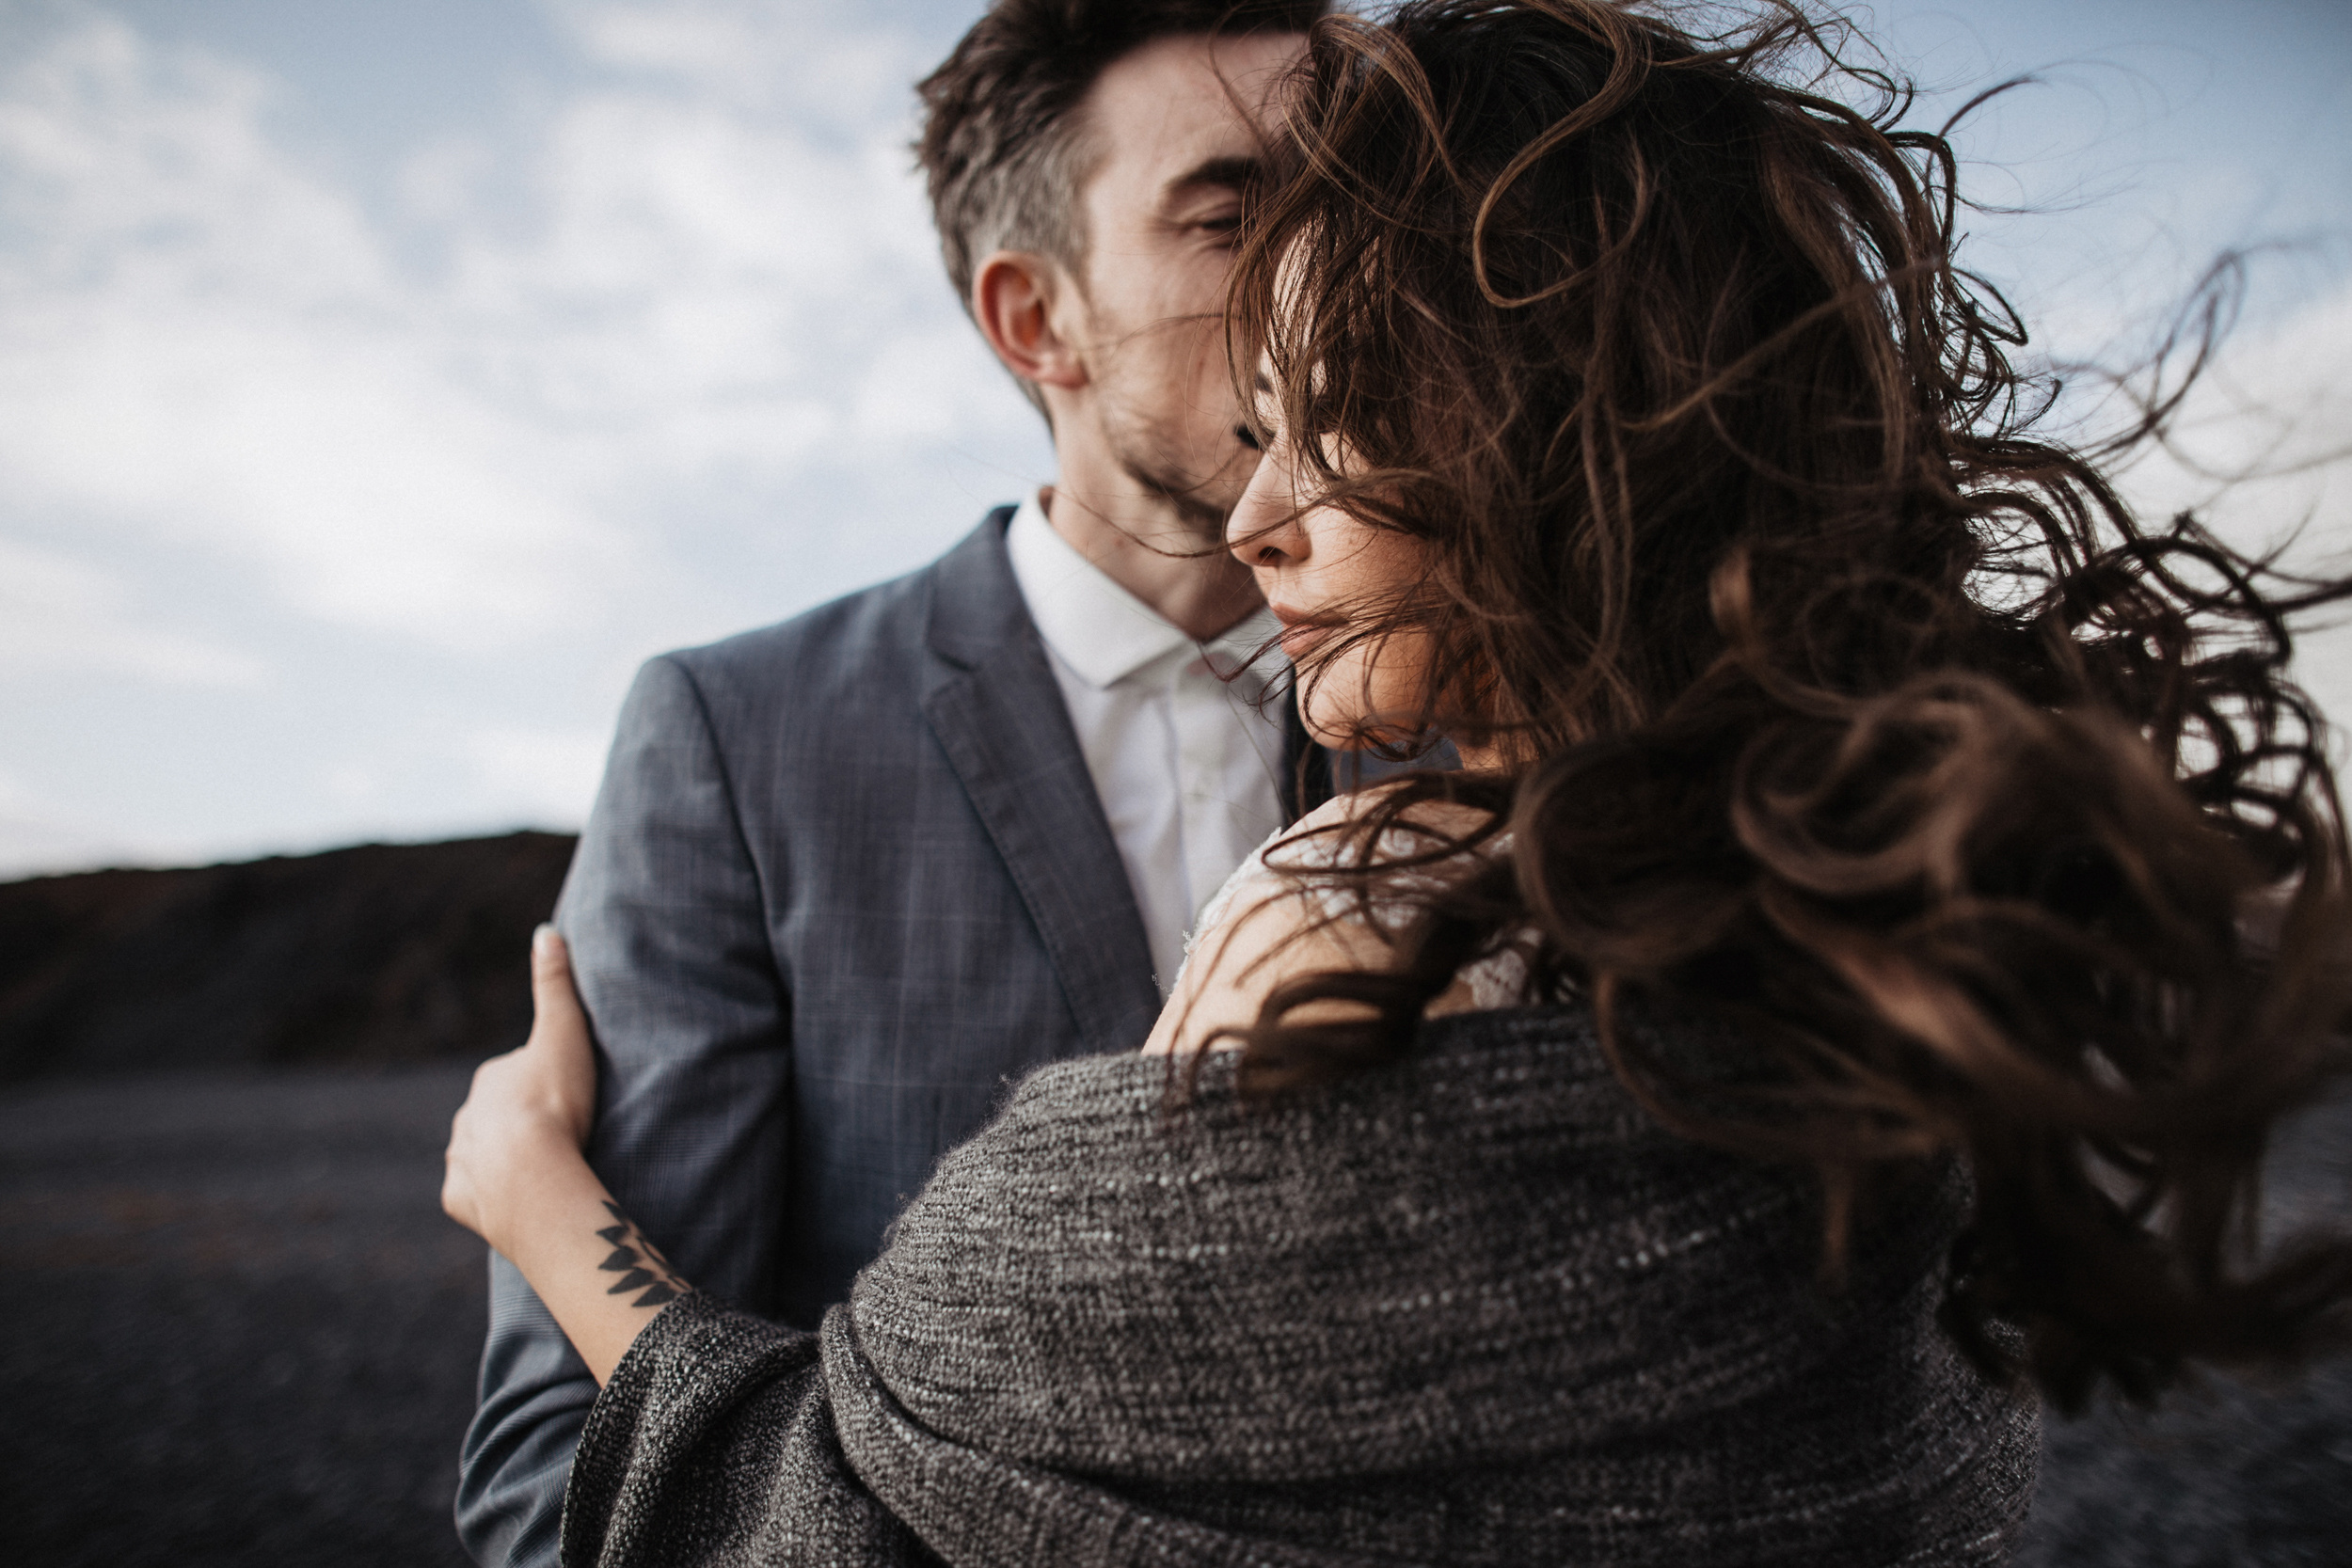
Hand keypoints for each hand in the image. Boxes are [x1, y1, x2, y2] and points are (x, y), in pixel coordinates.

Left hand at [443, 925, 600, 1252]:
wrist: (531, 1177)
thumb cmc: (554, 1102)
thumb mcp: (563, 1034)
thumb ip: (555, 985)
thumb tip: (546, 931)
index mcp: (490, 1079)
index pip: (515, 1077)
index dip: (542, 1086)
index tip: (567, 1099)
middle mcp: (466, 1116)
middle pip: (496, 1117)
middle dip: (520, 1125)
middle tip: (559, 1137)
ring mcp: (461, 1160)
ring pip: (482, 1156)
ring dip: (504, 1162)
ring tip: (542, 1174)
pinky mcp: (460, 1199)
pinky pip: (475, 1195)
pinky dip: (491, 1197)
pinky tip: (517, 1201)